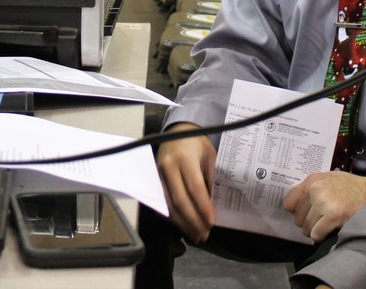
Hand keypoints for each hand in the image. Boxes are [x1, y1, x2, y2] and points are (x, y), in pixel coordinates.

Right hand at [156, 123, 216, 242]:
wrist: (177, 130)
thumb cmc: (197, 142)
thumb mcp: (209, 156)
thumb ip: (209, 179)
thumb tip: (210, 206)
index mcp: (185, 158)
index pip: (195, 188)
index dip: (203, 207)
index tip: (211, 222)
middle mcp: (168, 167)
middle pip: (180, 200)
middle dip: (192, 221)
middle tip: (204, 235)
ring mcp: (158, 174)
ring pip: (168, 205)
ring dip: (182, 223)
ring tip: (195, 235)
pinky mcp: (154, 180)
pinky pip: (162, 202)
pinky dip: (172, 217)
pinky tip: (182, 225)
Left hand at [282, 171, 365, 241]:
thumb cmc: (350, 187)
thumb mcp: (328, 179)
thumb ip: (311, 188)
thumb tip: (293, 206)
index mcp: (312, 180)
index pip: (288, 202)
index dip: (296, 211)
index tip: (304, 214)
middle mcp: (315, 190)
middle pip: (297, 218)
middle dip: (307, 222)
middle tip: (320, 220)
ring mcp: (323, 203)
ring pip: (306, 228)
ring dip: (315, 230)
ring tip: (326, 224)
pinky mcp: (333, 216)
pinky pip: (316, 234)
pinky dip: (322, 236)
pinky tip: (330, 229)